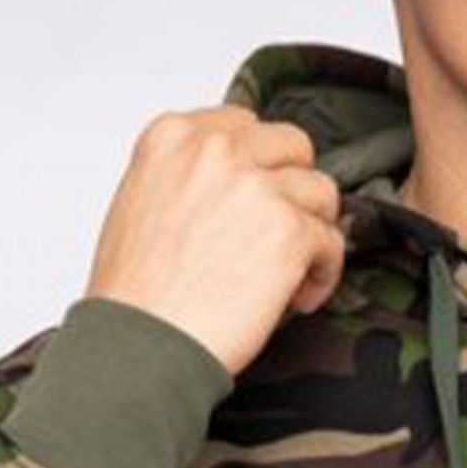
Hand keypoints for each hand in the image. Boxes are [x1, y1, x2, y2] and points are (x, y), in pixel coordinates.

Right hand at [81, 105, 345, 375]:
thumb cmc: (134, 294)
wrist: (140, 344)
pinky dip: (322, 272)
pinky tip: (297, 297)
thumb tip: (235, 181)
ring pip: (320, 190)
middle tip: (281, 232)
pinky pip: (332, 240)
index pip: (243, 123)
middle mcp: (215, 150)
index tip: (258, 198)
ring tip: (290, 270)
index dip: (258, 166)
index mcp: (173, 137)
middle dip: (293, 189)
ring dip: (312, 230)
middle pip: (291, 146)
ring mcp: (256, 187)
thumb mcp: (141, 202)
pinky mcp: (288, 230)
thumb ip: (188, 176)